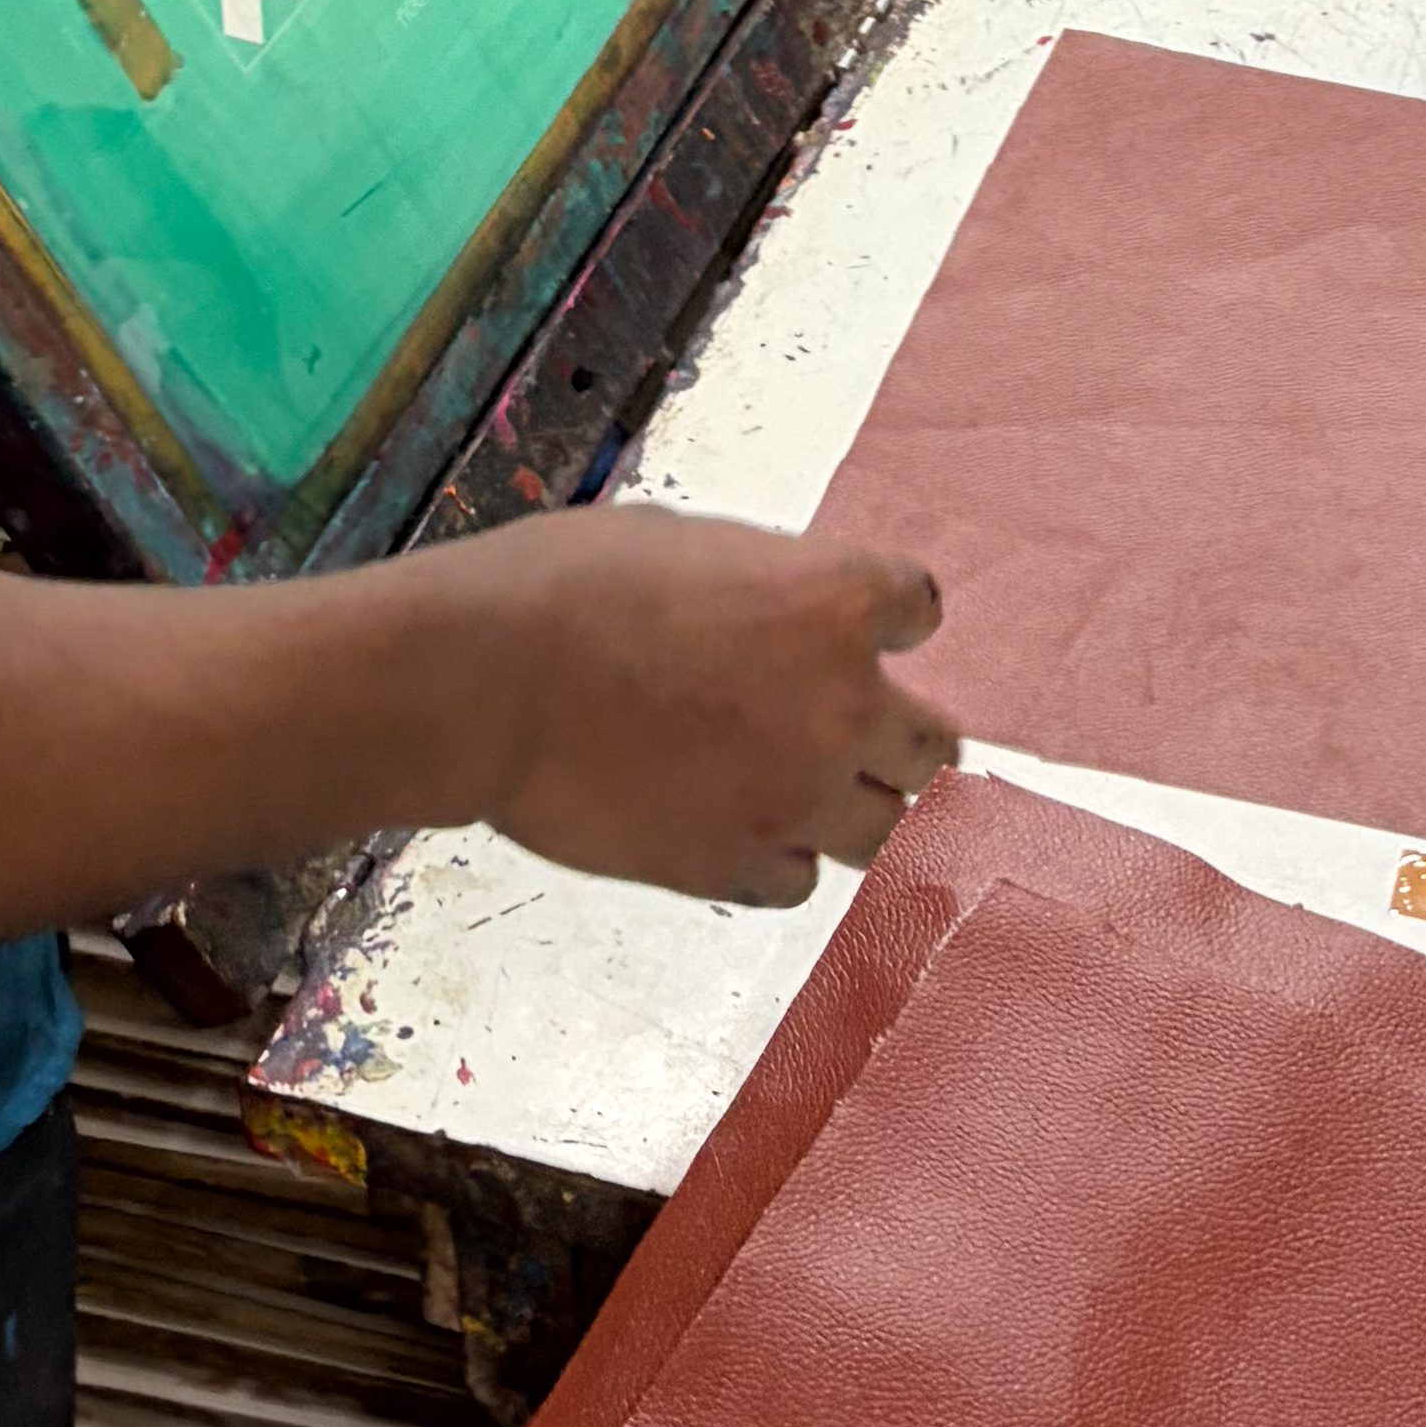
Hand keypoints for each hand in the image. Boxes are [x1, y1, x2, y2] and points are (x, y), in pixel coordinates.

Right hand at [452, 506, 956, 908]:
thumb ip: (762, 587)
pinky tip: (738, 825)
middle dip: (902, 732)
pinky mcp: (737, 870)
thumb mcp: (687, 543)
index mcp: (834, 601)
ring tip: (806, 787)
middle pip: (935, 744)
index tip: (871, 626)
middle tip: (860, 726)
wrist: (489, 679)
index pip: (921, 609)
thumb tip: (774, 617)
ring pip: (886, 829)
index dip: (892, 617)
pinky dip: (780, 857)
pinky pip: (799, 882)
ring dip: (854, 804)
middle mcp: (841, 706)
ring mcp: (795, 798)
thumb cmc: (569, 585)